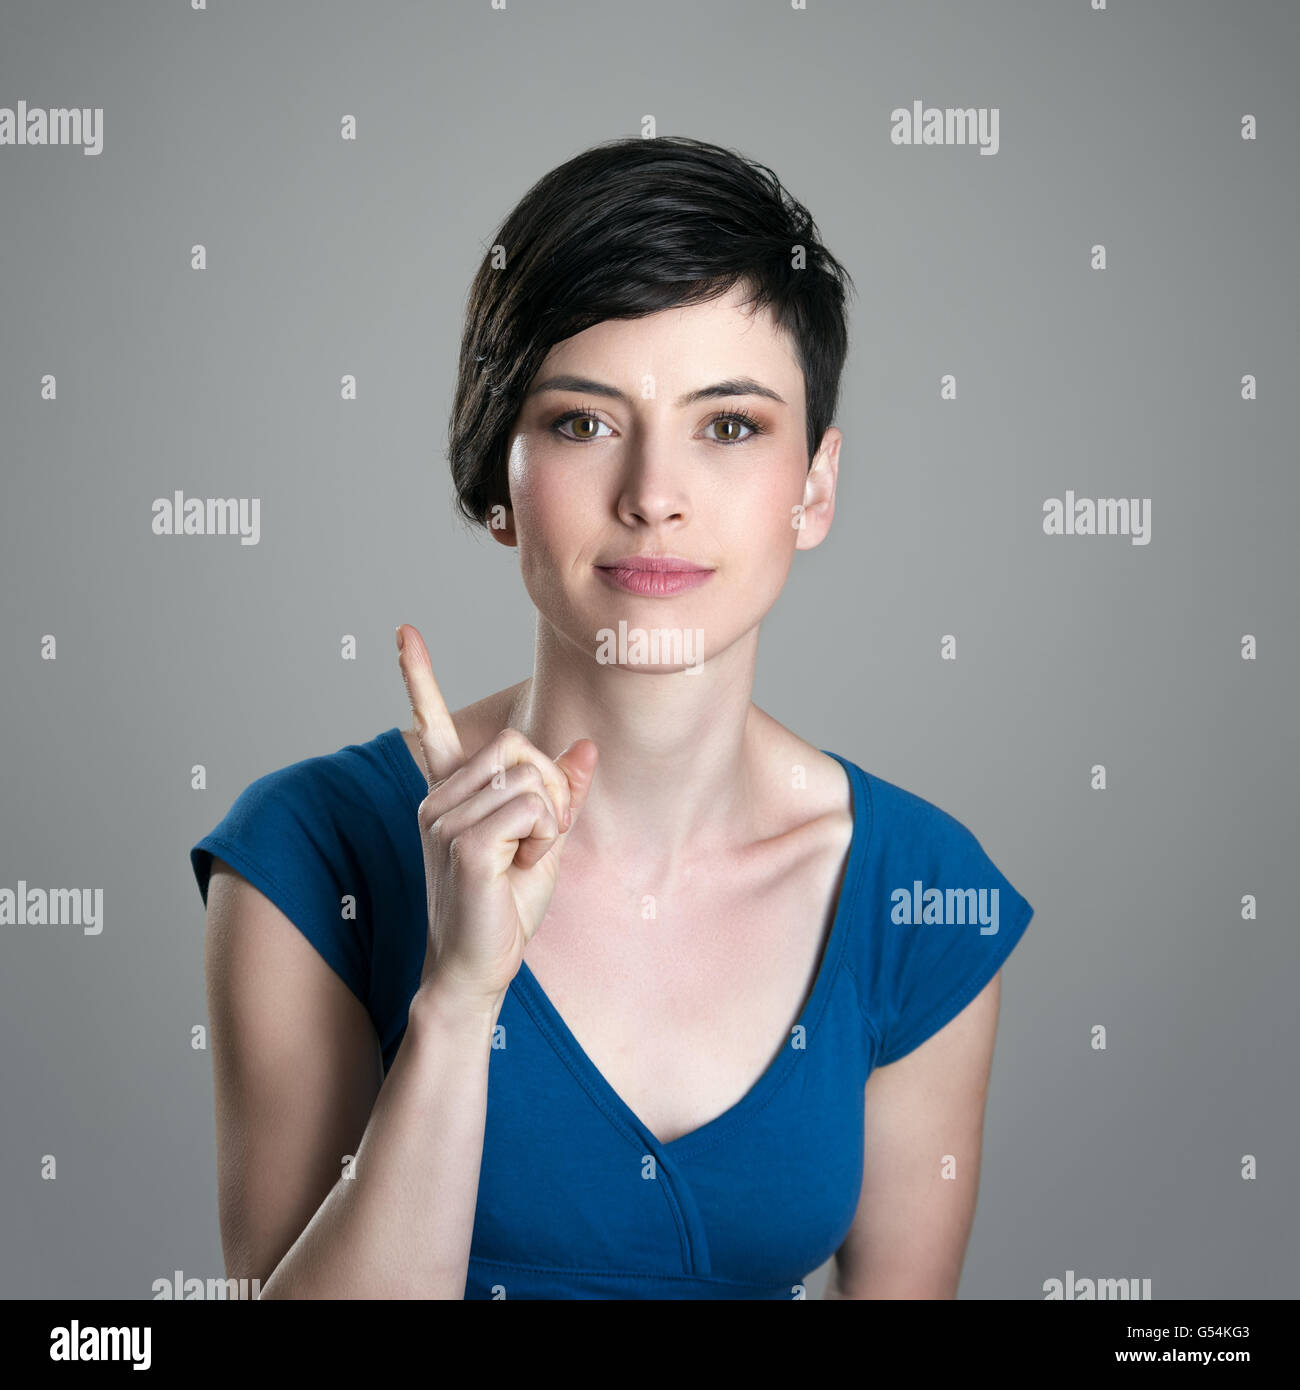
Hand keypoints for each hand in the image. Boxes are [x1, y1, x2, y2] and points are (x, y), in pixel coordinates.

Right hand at [395, 623, 596, 1010]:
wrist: (477, 970)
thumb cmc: (504, 910)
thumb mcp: (544, 843)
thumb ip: (560, 794)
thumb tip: (585, 746)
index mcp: (448, 795)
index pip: (434, 725)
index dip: (419, 676)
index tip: (403, 632)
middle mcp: (437, 799)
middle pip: (519, 746)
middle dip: (549, 790)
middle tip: (538, 840)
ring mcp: (444, 819)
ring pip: (530, 778)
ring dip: (548, 820)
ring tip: (523, 861)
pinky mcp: (463, 842)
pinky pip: (531, 807)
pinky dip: (544, 836)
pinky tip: (520, 866)